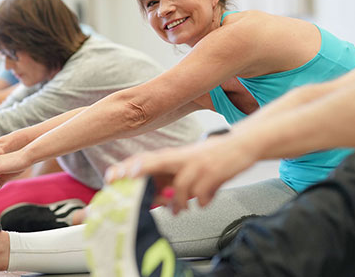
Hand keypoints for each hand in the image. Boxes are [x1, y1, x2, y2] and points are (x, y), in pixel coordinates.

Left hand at [105, 134, 258, 213]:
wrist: (243, 144)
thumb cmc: (213, 156)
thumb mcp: (189, 164)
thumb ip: (173, 180)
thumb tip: (158, 200)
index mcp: (174, 155)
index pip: (146, 160)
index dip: (127, 168)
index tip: (111, 176)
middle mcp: (183, 158)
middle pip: (155, 163)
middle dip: (137, 172)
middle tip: (125, 181)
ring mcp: (198, 165)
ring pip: (180, 187)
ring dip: (178, 203)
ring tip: (179, 210)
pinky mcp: (214, 173)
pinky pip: (202, 194)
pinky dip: (202, 202)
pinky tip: (204, 201)